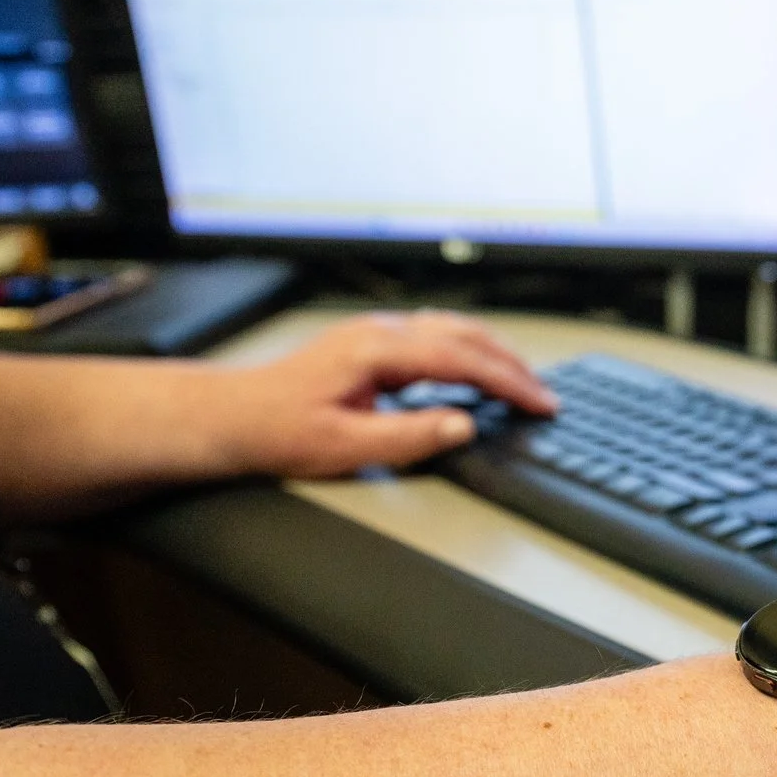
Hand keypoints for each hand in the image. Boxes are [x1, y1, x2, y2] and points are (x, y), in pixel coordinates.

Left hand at [207, 311, 558, 479]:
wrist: (231, 416)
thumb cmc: (277, 429)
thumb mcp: (346, 446)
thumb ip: (410, 435)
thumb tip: (463, 425)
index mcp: (377, 350)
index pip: (462, 360)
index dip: (509, 382)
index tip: (540, 402)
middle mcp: (378, 332)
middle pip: (464, 336)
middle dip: (512, 365)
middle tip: (545, 395)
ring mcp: (373, 334)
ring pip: (450, 330)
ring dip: (492, 352)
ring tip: (523, 378)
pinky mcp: (369, 344)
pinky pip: (432, 336)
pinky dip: (467, 349)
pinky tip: (475, 366)